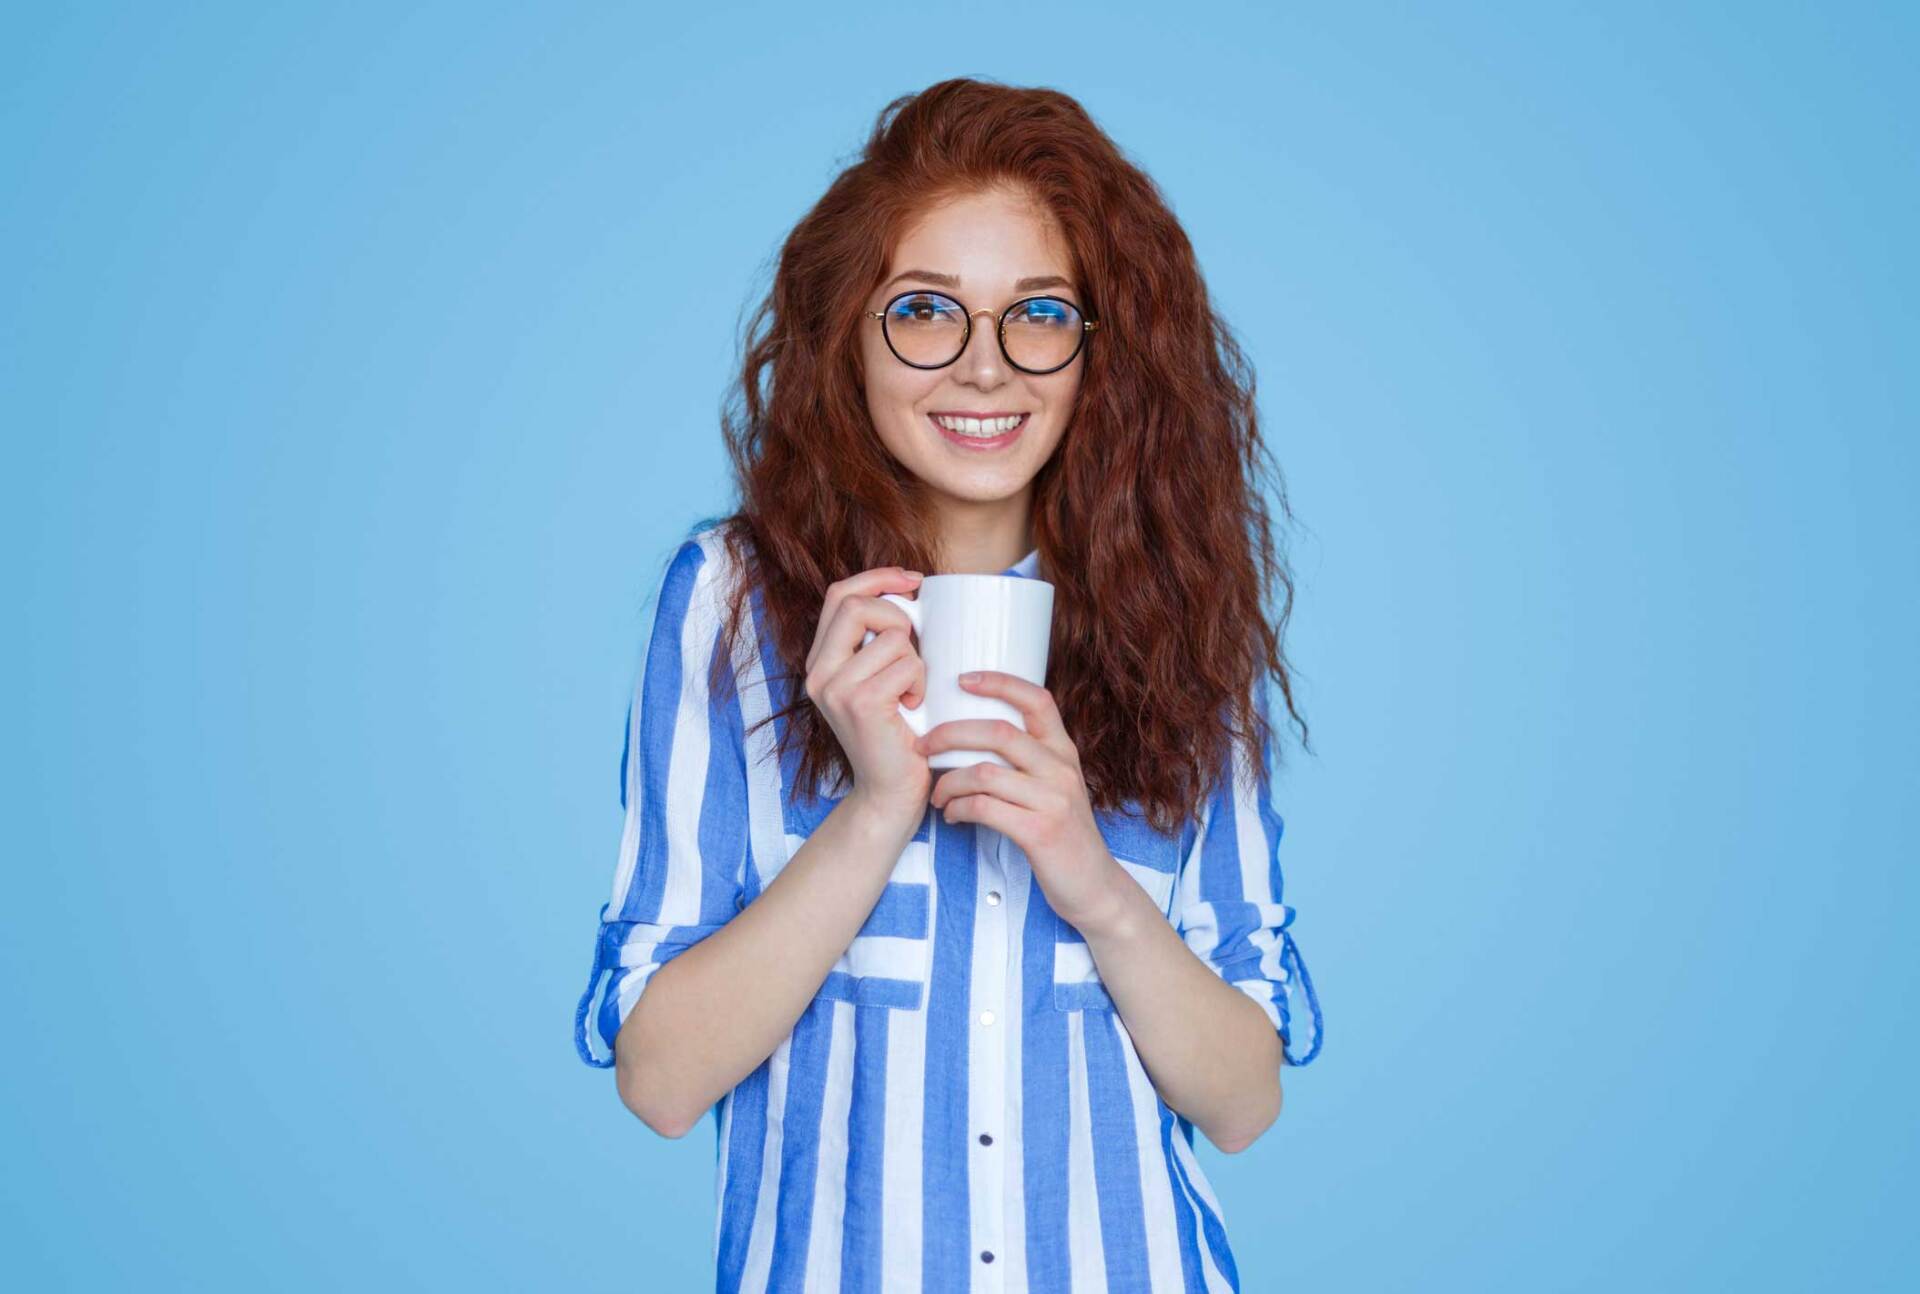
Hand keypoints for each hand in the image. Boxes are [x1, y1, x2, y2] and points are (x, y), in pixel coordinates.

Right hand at [803, 566, 932, 822]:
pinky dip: (920, 682)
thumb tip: (914, 592)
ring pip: (892, 636)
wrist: (890, 794)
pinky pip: (905, 665)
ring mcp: (833, 687)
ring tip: (912, 693)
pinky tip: (914, 709)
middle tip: (915, 651)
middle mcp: (818, 671)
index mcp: (821, 661)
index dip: (878, 577)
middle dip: (899, 617)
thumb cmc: (899, 735)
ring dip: (916, 660)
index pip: (840, 594)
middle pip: (859, 605)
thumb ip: (881, 643)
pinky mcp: (858, 703)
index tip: (914, 580)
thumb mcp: (883, 680)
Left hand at [918, 671, 1125, 931]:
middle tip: (923, 746)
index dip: (999, 683)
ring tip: (937, 794)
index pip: (1036, 699)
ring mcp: (1053, 800)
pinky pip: (984, 808)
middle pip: (998, 732)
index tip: (962, 679)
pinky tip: (952, 815)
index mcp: (1064, 751)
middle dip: (950, 734)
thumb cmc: (1063, 834)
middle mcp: (1061, 769)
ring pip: (984, 772)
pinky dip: (958, 809)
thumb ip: (1030, 759)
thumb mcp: (1056, 786)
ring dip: (948, 781)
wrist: (1093, 886)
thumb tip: (977, 734)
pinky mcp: (1039, 831)